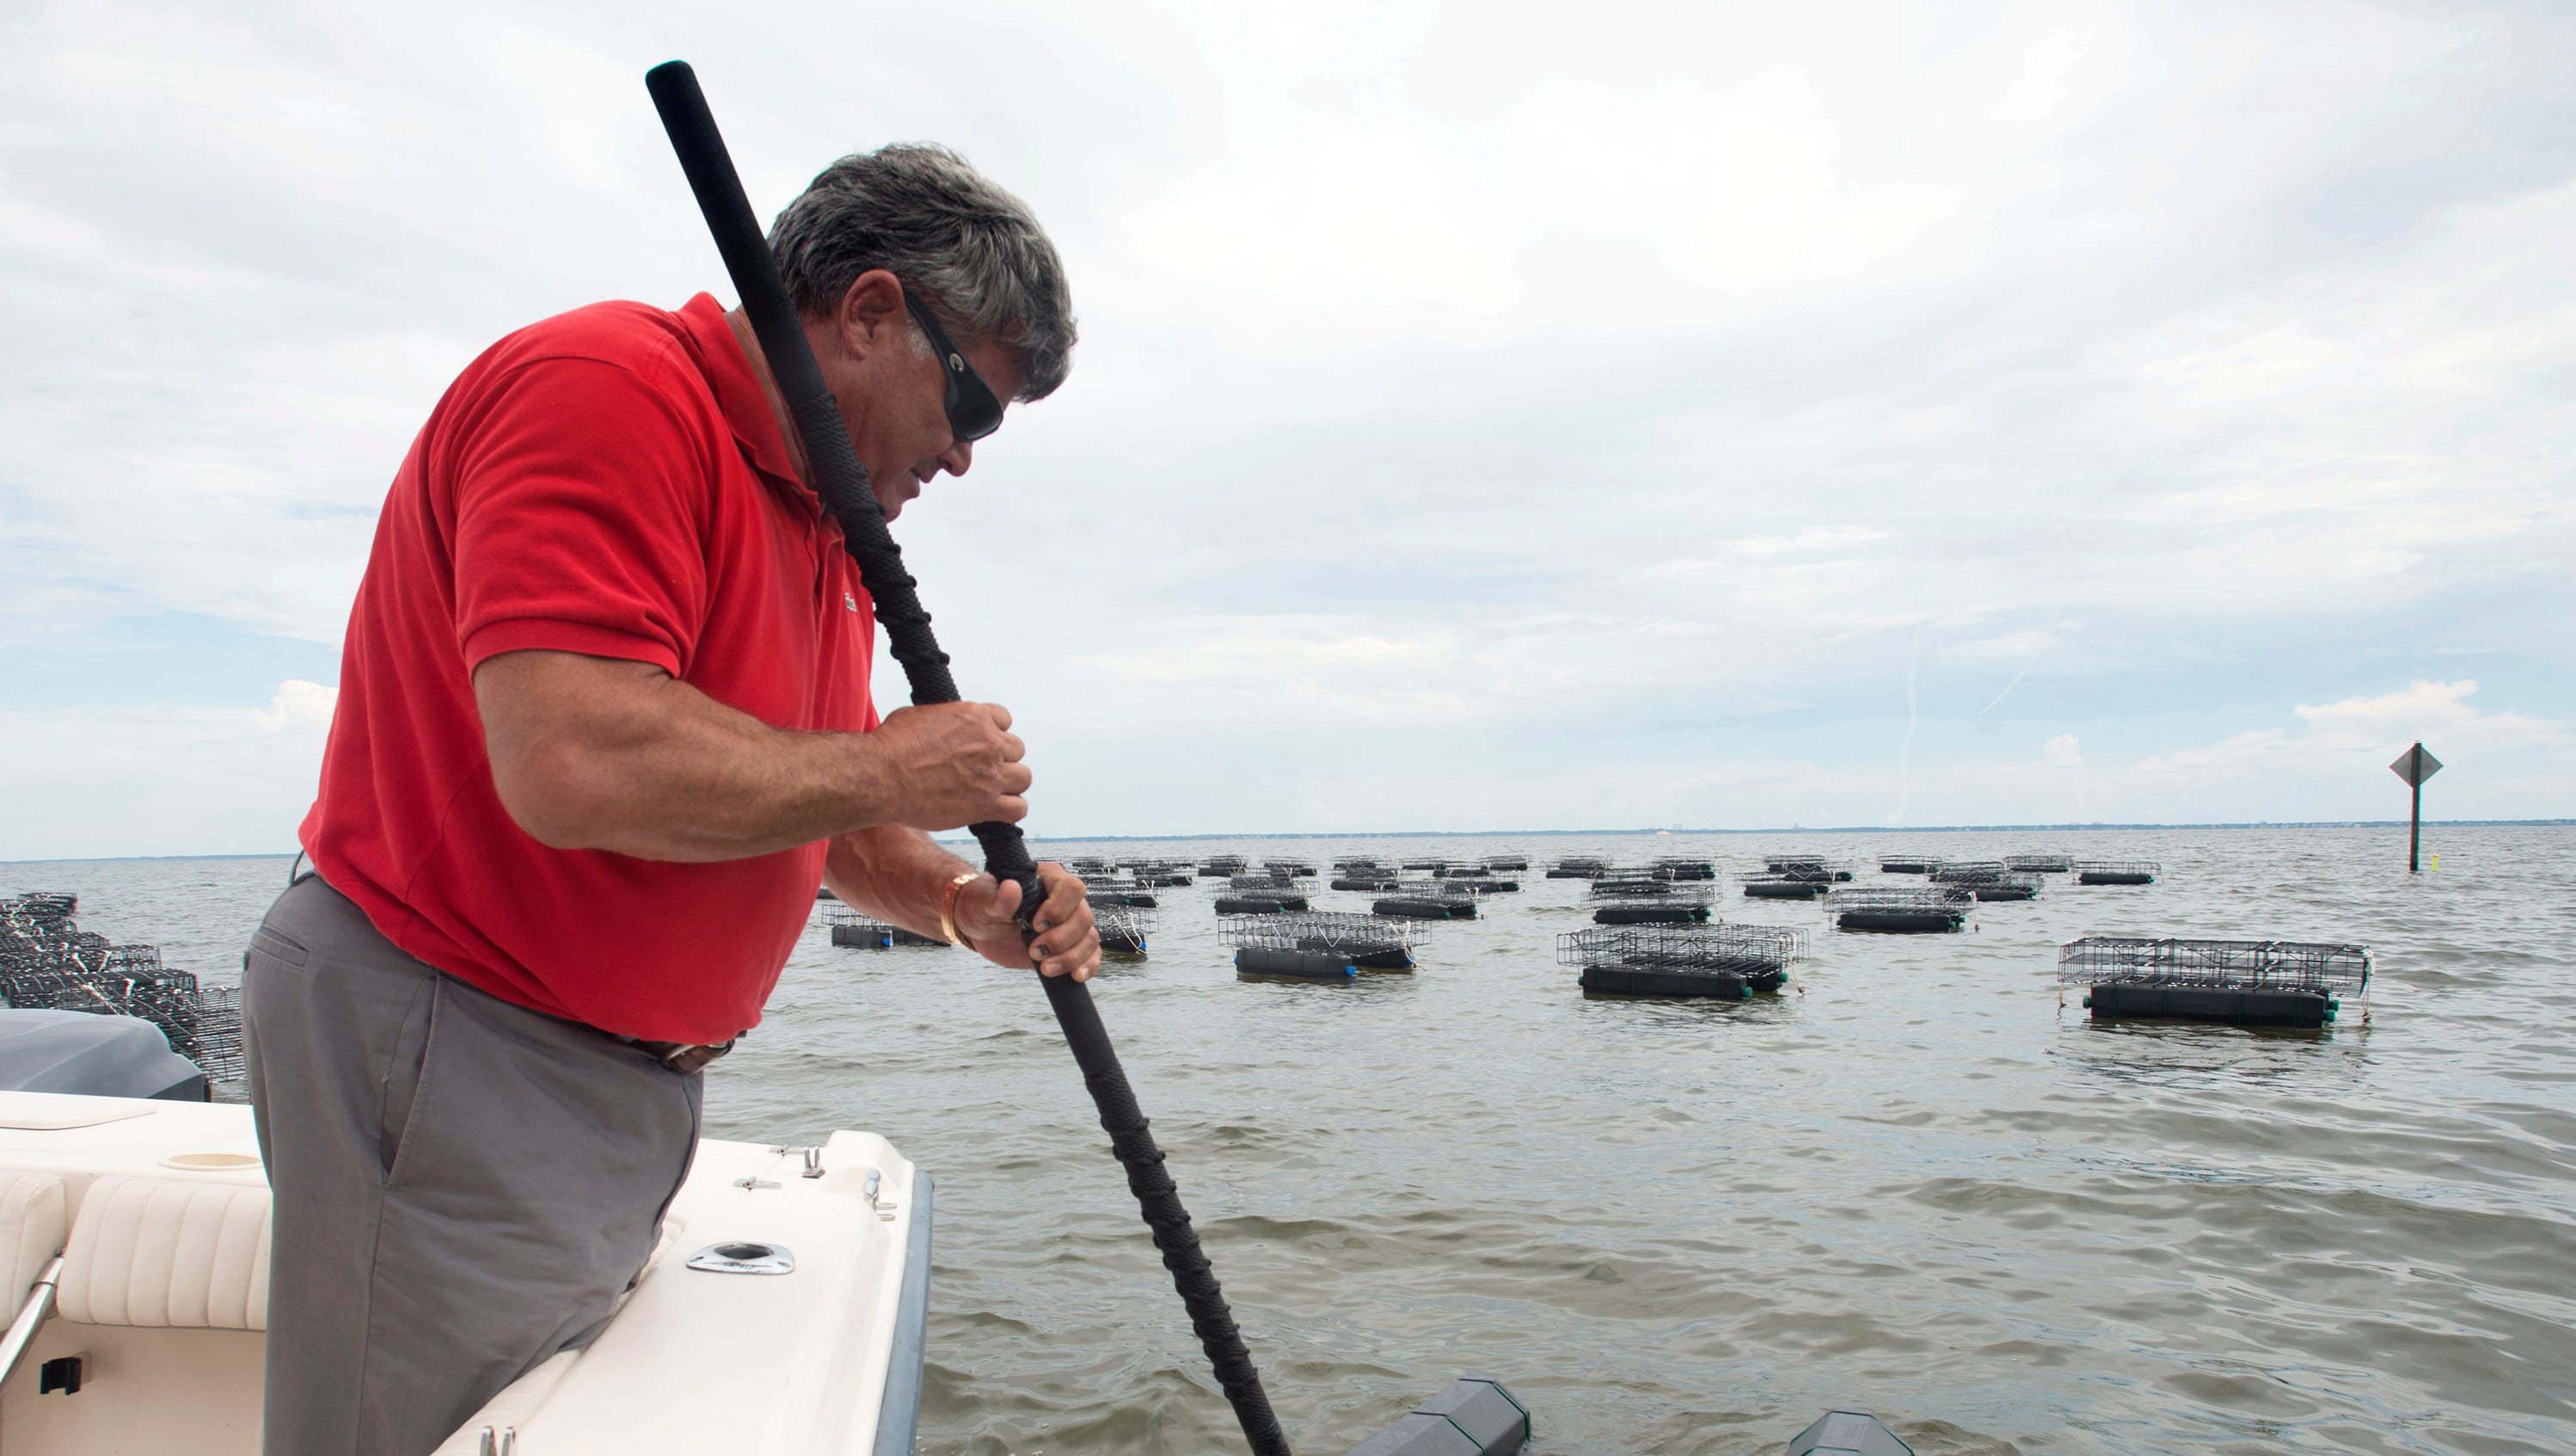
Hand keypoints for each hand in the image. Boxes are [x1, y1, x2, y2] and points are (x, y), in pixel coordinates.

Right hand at [869, 702, 1029, 830]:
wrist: (881, 777)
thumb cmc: (890, 746)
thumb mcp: (918, 716)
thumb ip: (943, 720)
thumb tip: (942, 727)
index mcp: (974, 717)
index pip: (1004, 719)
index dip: (992, 733)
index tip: (980, 744)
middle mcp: (989, 743)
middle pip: (1016, 749)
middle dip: (1000, 759)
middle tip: (980, 770)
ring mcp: (991, 774)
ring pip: (1023, 777)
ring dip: (1009, 784)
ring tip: (989, 790)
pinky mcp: (986, 804)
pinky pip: (1018, 809)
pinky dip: (1010, 810)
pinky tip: (995, 810)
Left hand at [954, 863, 1098, 980]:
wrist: (981, 928)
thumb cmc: (983, 907)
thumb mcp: (985, 902)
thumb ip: (1000, 899)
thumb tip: (1012, 888)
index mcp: (1049, 880)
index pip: (1071, 888)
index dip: (1059, 908)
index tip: (1036, 925)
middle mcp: (1066, 901)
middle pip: (1083, 917)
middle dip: (1061, 939)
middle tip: (1034, 951)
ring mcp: (1070, 924)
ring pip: (1089, 938)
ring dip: (1070, 957)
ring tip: (1045, 968)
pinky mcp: (1070, 946)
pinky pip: (1091, 955)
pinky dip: (1087, 966)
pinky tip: (1074, 976)